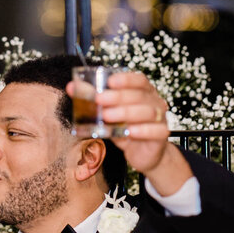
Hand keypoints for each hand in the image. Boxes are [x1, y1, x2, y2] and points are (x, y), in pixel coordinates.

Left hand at [67, 71, 189, 191]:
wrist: (143, 153)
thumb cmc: (125, 129)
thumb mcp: (109, 114)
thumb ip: (94, 101)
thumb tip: (71, 87)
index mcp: (144, 92)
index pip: (139, 80)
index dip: (126, 79)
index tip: (110, 81)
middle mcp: (154, 102)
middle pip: (140, 95)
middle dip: (118, 96)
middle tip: (99, 100)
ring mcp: (160, 118)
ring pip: (148, 112)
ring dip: (126, 112)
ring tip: (107, 116)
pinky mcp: (162, 135)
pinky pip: (157, 130)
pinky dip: (143, 130)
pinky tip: (130, 132)